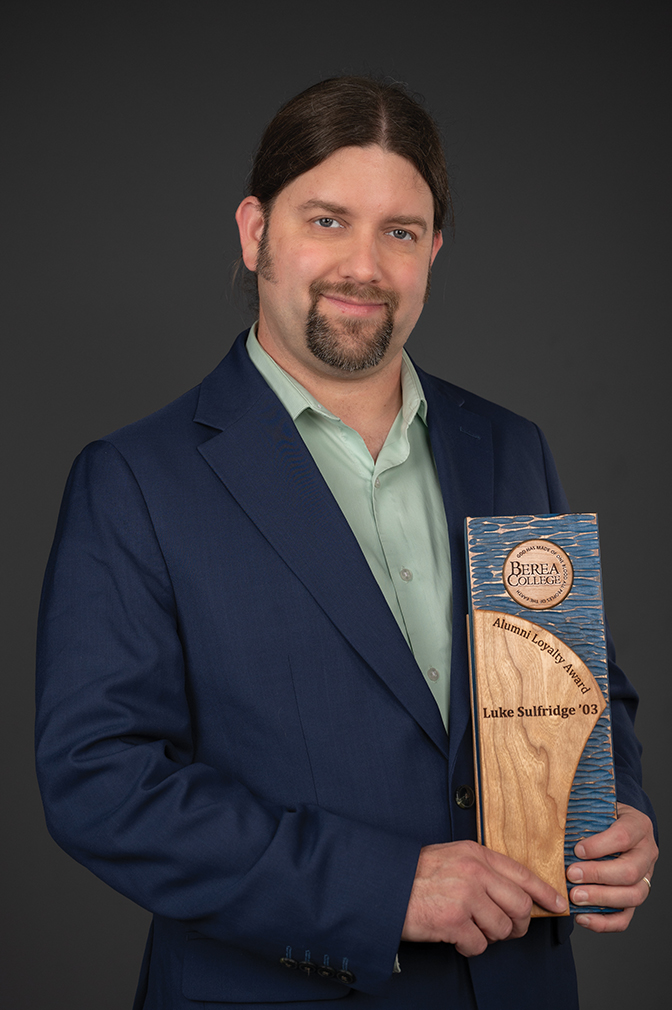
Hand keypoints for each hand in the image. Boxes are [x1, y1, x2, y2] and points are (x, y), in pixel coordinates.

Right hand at [401, 840, 567, 955]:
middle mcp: (474, 872)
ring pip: (502, 928)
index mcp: (475, 853)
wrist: (383, 887)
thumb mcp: (452, 857)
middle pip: (520, 906)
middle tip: (509, 929)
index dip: (545, 892)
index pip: (522, 874)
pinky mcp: (453, 921)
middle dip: (519, 924)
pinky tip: (455, 936)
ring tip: (471, 928)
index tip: (557, 903)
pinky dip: (469, 946)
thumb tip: (515, 893)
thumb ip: (482, 869)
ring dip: (489, 936)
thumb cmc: (416, 875)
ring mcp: (465, 896)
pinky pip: (479, 945)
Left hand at [566, 803, 657, 931]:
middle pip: (630, 871)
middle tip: (571, 875)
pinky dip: (604, 922)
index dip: (600, 846)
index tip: (576, 850)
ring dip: (601, 899)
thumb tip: (552, 813)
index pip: (623, 836)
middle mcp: (647, 853)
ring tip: (574, 897)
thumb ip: (581, 810)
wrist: (616, 825)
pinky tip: (582, 917)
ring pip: (632, 896)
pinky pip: (626, 917)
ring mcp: (645, 878)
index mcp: (638, 825)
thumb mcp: (596, 805)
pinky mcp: (634, 897)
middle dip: (598, 875)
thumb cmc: (601, 816)